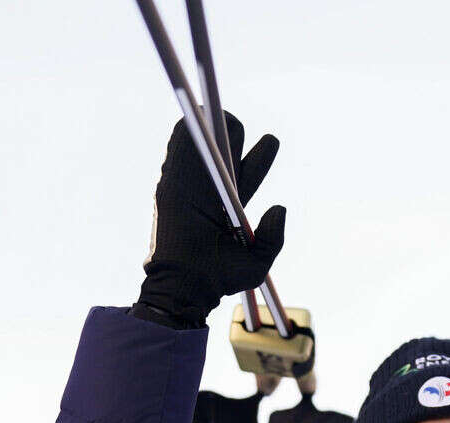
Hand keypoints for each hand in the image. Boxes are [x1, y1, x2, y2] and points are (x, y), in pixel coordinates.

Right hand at [137, 112, 285, 324]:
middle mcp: (212, 192)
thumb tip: (279, 208)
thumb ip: (274, 238)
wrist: (187, 285)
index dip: (263, 154)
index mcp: (232, 205)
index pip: (250, 171)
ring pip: (203, 147)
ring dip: (210, 127)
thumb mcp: (257, 262)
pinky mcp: (170, 185)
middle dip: (232, 133)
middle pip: (226, 152)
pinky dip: (186, 135)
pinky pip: (178, 152)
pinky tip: (195, 119)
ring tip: (214, 111)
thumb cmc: (220, 278)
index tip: (272, 141)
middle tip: (235, 126)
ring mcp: (191, 187)